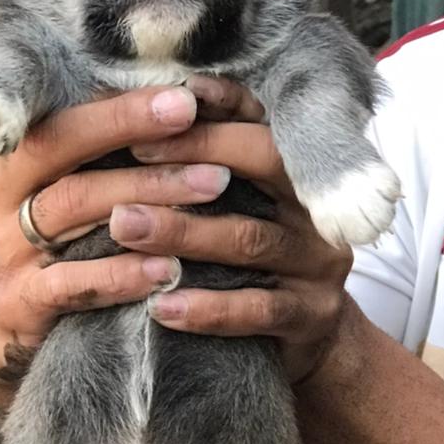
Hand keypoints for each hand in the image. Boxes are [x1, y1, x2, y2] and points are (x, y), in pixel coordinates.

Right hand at [0, 83, 240, 418]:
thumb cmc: (35, 249)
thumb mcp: (41, 193)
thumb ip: (84, 155)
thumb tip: (170, 107)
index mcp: (2, 157)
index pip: (55, 112)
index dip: (117, 103)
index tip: (181, 94)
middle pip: (59, 145)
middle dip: (130, 127)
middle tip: (196, 121)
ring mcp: (2, 252)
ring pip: (73, 205)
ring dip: (146, 192)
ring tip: (210, 185)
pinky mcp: (16, 306)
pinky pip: (72, 284)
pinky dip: (121, 274)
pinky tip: (167, 269)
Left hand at [112, 79, 353, 382]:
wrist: (316, 341)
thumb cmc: (256, 262)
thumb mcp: (241, 208)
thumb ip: (203, 169)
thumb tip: (128, 121)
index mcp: (297, 167)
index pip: (259, 118)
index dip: (214, 105)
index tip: (155, 102)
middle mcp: (314, 206)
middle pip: (264, 161)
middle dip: (195, 154)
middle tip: (132, 155)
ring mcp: (318, 262)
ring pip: (249, 238)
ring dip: (184, 231)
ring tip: (125, 226)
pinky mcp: (311, 315)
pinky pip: (257, 309)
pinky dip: (207, 308)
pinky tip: (160, 306)